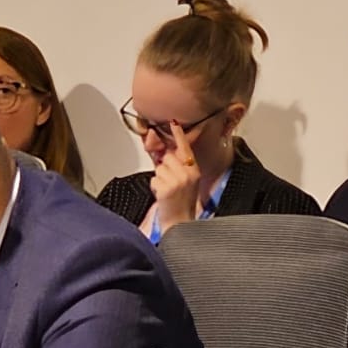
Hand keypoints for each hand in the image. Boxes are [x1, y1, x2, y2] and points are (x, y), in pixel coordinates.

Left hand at [149, 120, 201, 234]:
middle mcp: (188, 173)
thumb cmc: (182, 203)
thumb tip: (163, 153)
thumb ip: (175, 166)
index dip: (178, 135)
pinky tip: (163, 196)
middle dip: (164, 166)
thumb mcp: (185, 182)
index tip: (173, 122)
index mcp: (194, 170)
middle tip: (169, 182)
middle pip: (167, 157)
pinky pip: (154, 179)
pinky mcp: (167, 187)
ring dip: (159, 178)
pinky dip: (155, 187)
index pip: (185, 148)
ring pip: (159, 168)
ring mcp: (178, 180)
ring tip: (167, 190)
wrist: (181, 224)